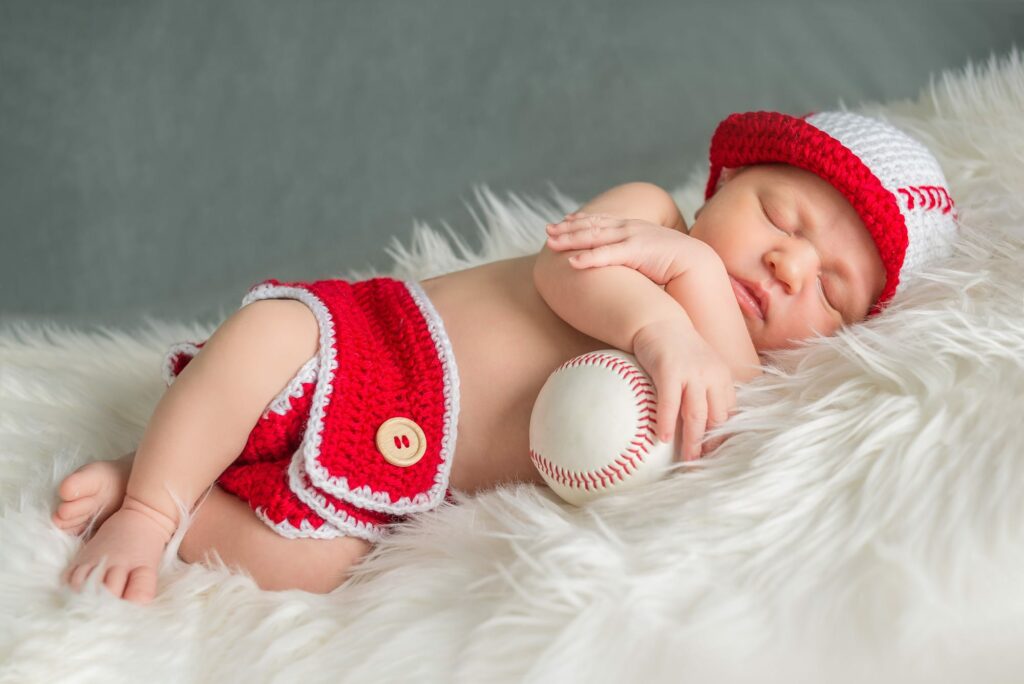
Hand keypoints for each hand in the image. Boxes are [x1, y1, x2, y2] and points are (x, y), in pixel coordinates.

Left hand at [545, 212, 699, 284]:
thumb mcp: (648, 254)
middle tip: (547, 231)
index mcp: (633, 227)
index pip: (601, 220)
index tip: (562, 222)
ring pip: (594, 238)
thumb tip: (623, 263)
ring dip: (571, 240)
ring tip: (552, 243)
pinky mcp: (636, 252)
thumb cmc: (673, 264)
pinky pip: (607, 256)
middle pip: (592, 226)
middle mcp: (630, 228)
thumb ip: (633, 254)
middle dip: (567, 228)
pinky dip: (588, 259)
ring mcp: (632, 237)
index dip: (580, 221)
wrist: (697, 263)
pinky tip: (572, 263)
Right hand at [631, 317, 736, 461]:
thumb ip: (707, 392)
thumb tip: (705, 426)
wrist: (658, 321)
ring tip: (688, 461)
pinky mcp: (670, 369)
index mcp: (723, 378)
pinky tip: (662, 438)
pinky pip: (669, 401)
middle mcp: (712, 376)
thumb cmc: (678, 350)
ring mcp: (692, 372)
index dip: (725, 439)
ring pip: (696, 414)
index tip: (719, 460)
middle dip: (711, 446)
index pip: (730, 414)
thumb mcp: (701, 369)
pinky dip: (666, 421)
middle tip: (704, 469)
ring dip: (693, 440)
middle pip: (716, 418)